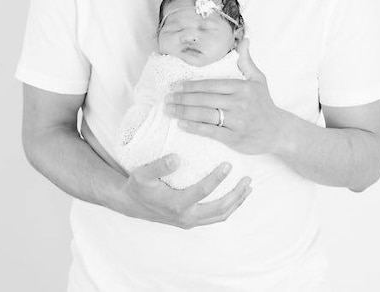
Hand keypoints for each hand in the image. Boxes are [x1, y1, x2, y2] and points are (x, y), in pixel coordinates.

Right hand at [120, 153, 251, 228]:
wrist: (131, 205)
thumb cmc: (138, 186)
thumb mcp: (143, 174)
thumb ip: (159, 166)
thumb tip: (177, 158)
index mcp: (176, 204)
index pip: (202, 192)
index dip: (217, 178)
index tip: (228, 164)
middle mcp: (186, 216)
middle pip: (219, 209)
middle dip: (236, 194)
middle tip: (248, 178)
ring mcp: (190, 221)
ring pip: (220, 216)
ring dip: (236, 202)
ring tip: (248, 187)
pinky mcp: (192, 221)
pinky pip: (215, 217)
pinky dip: (229, 207)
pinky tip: (236, 196)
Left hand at [164, 38, 286, 154]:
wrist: (279, 132)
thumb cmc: (265, 104)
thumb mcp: (258, 79)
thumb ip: (247, 61)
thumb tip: (244, 40)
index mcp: (242, 88)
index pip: (211, 85)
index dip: (191, 85)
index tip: (176, 85)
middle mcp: (239, 103)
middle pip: (204, 99)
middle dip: (183, 98)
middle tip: (167, 98)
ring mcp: (237, 121)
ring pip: (205, 115)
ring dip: (184, 112)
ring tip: (169, 110)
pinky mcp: (235, 138)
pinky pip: (211, 132)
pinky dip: (194, 128)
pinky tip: (182, 125)